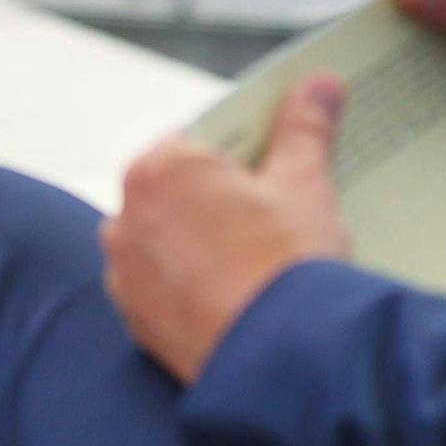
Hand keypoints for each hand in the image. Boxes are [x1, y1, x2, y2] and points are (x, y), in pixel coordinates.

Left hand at [101, 75, 350, 383]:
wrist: (286, 364)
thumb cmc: (288, 264)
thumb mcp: (304, 183)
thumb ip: (305, 127)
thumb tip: (320, 82)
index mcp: (156, 169)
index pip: (191, 144)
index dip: (232, 158)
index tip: (262, 174)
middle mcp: (124, 218)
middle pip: (174, 194)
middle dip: (212, 203)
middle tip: (264, 221)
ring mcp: (126, 275)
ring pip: (164, 244)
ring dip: (194, 248)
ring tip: (250, 263)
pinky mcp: (136, 325)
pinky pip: (161, 293)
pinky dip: (187, 292)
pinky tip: (231, 299)